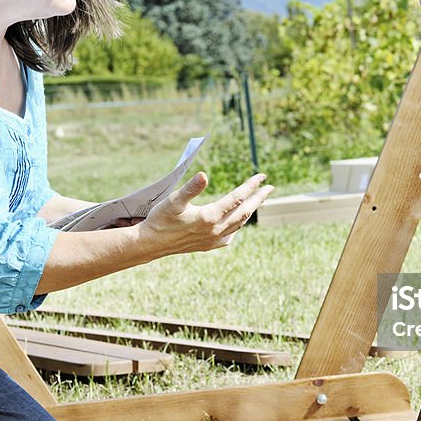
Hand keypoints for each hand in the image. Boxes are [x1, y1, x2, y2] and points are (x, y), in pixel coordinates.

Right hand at [138, 172, 272, 255]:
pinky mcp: (208, 246)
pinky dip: (238, 226)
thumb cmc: (161, 219)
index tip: (262, 176)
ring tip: (258, 200)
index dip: (250, 186)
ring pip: (239, 223)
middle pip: (244, 211)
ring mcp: (213, 239)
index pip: (237, 198)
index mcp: (210, 217)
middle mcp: (215, 230)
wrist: (151, 243)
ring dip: (250, 211)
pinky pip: (230, 235)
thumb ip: (191, 188)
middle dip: (258, 198)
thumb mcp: (174, 200)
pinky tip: (238, 222)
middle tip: (270, 187)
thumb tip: (204, 175)